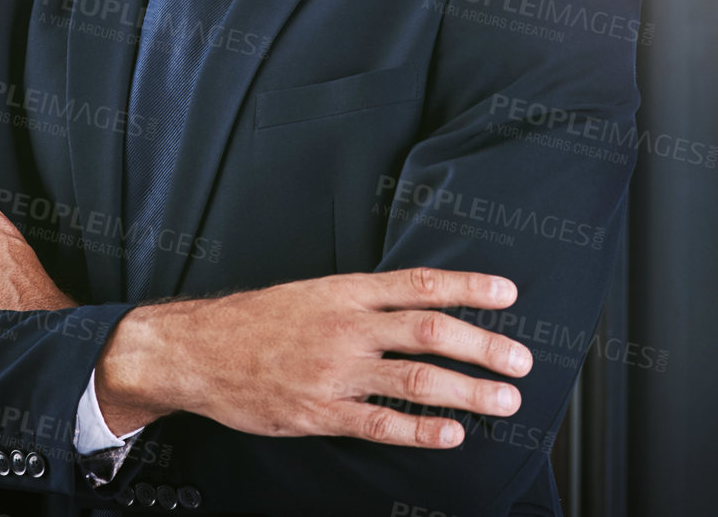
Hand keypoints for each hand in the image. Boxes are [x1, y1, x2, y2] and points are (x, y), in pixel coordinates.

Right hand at [95, 267, 532, 446]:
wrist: (196, 350)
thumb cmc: (252, 322)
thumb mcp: (309, 293)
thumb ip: (359, 302)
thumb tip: (414, 305)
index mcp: (344, 291)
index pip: (419, 284)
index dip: (468, 287)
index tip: (508, 293)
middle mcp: (346, 327)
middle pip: (430, 331)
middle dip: (484, 345)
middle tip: (521, 360)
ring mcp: (334, 371)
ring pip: (415, 378)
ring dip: (468, 390)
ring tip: (505, 399)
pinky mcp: (320, 411)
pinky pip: (380, 423)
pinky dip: (422, 429)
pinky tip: (452, 434)